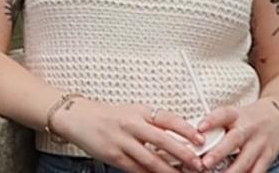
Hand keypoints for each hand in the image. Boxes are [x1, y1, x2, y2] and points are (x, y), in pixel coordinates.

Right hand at [54, 100, 205, 172]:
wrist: (78, 116)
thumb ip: (152, 124)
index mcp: (140, 111)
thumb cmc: (108, 115)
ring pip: (151, 159)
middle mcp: (132, 124)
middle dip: (183, 154)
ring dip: (169, 171)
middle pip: (163, 140)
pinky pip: (136, 169)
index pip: (168, 118)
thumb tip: (179, 138)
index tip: (200, 139)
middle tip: (198, 164)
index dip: (186, 129)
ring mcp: (122, 140)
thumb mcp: (132, 112)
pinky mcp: (113, 155)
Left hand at [197, 98, 278, 172]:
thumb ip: (216, 124)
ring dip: (232, 171)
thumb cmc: (247, 118)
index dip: (211, 121)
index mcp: (235, 114)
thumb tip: (192, 136)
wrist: (277, 116)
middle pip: (234, 140)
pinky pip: (259, 169)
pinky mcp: (268, 155)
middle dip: (219, 153)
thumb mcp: (232, 114)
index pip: (223, 114)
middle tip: (205, 163)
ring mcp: (259, 142)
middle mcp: (248, 127)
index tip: (199, 129)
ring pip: (246, 159)